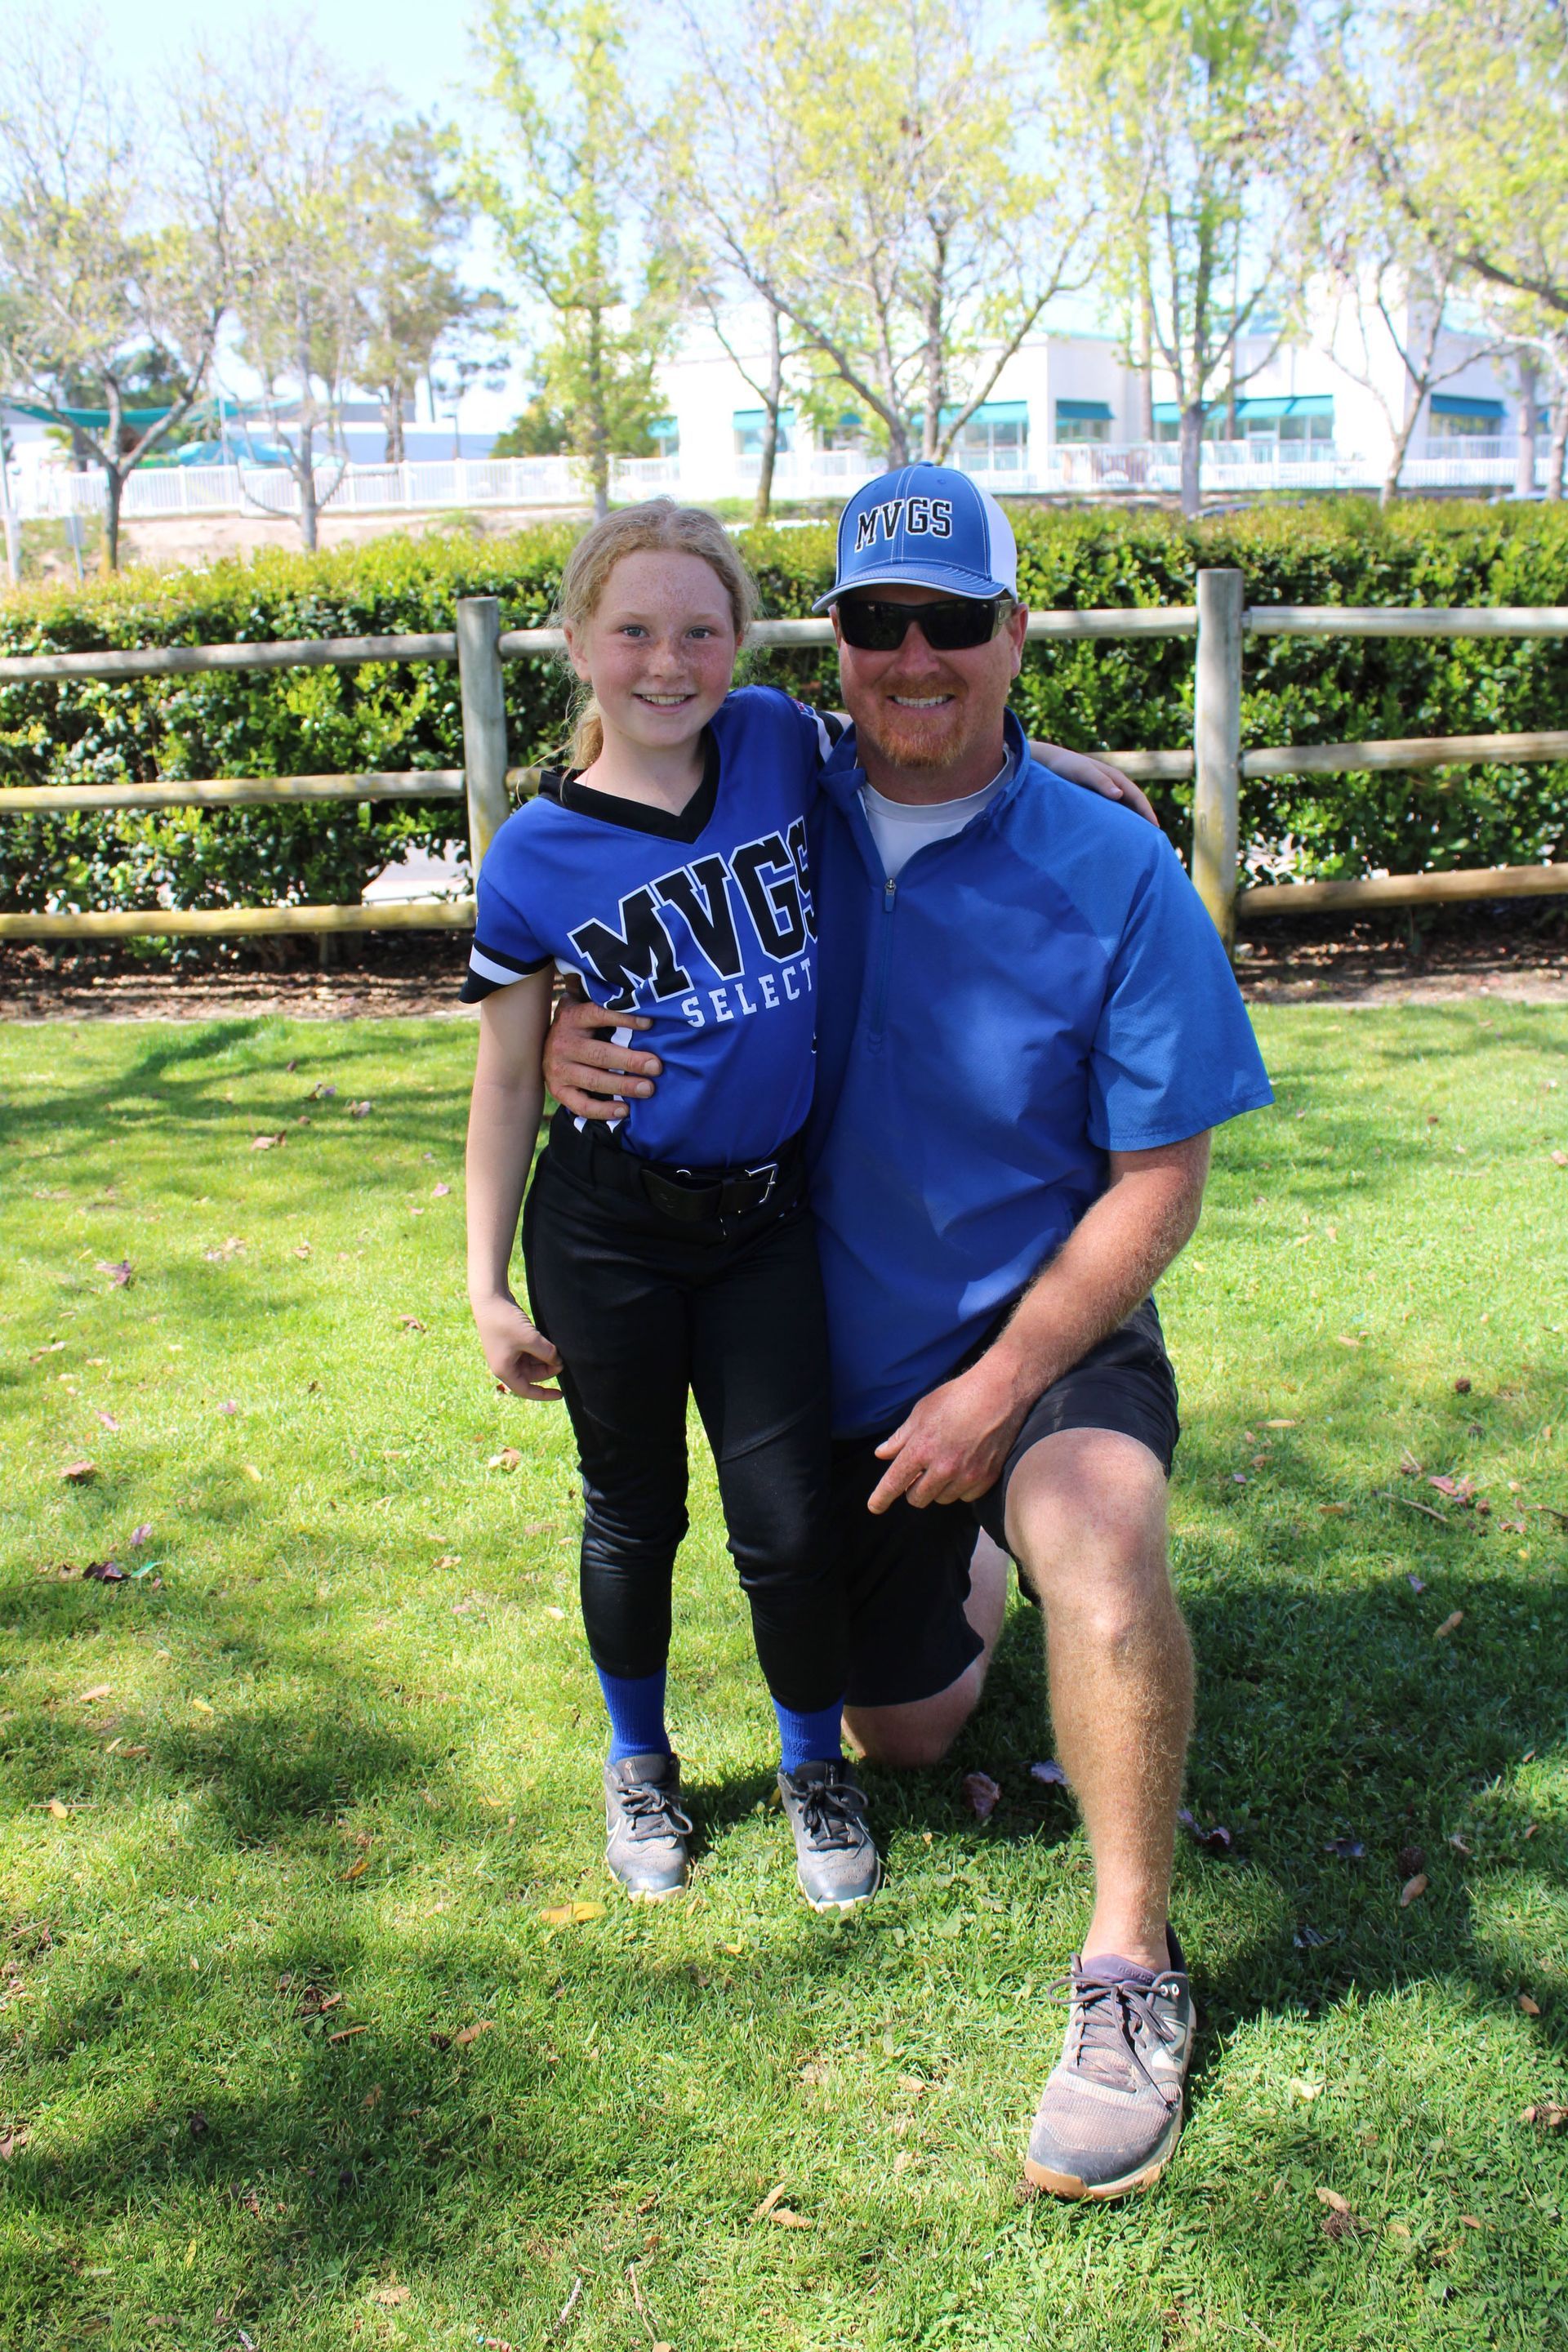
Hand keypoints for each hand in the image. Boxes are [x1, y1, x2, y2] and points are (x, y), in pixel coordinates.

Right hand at [472, 1294, 563, 1400]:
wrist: (490, 1298)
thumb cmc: (506, 1321)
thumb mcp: (530, 1339)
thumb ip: (547, 1353)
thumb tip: (558, 1361)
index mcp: (504, 1370)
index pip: (526, 1390)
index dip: (544, 1394)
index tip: (561, 1394)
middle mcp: (504, 1364)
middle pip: (531, 1375)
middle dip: (547, 1370)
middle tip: (563, 1360)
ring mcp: (506, 1352)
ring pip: (530, 1363)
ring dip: (544, 1359)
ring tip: (557, 1350)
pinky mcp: (510, 1341)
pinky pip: (528, 1351)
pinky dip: (539, 1349)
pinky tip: (549, 1343)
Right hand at [542, 994, 662, 1120]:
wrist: (535, 1048)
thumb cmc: (575, 1025)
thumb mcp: (579, 1003)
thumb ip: (594, 991)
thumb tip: (615, 975)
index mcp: (571, 1018)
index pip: (598, 1014)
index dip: (623, 1018)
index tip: (650, 1023)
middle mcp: (562, 1043)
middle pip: (599, 1053)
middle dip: (631, 1061)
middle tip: (656, 1066)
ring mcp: (558, 1070)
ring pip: (593, 1080)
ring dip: (623, 1086)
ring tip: (648, 1088)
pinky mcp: (558, 1091)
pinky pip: (581, 1105)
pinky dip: (603, 1110)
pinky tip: (625, 1109)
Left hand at [866, 1365, 1028, 1512]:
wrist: (999, 1393)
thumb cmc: (957, 1397)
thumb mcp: (921, 1412)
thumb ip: (900, 1438)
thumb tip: (881, 1454)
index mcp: (922, 1448)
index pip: (894, 1482)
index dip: (881, 1498)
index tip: (875, 1507)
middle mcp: (943, 1467)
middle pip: (917, 1498)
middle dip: (913, 1489)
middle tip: (920, 1473)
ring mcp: (967, 1475)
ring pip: (941, 1499)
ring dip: (938, 1488)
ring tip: (945, 1465)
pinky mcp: (987, 1478)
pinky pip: (965, 1497)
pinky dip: (961, 1488)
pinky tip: (964, 1469)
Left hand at [1032, 741, 1160, 828]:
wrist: (1050, 761)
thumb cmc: (1066, 766)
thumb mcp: (1082, 773)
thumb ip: (1100, 783)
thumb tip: (1119, 795)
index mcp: (1115, 778)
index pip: (1137, 797)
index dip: (1147, 812)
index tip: (1156, 828)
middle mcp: (1113, 784)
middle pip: (1134, 803)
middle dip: (1144, 818)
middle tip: (1154, 839)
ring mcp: (1105, 790)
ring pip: (1125, 807)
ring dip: (1133, 820)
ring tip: (1140, 839)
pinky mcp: (1096, 796)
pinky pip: (1113, 809)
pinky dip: (1120, 820)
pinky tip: (1118, 832)